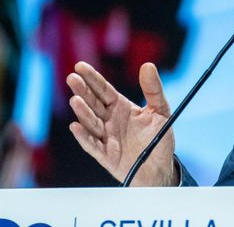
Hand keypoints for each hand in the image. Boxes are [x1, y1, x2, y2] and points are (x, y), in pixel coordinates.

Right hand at [66, 61, 177, 186]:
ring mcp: (106, 138)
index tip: (80, 66)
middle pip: (93, 103)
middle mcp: (110, 120)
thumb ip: (153, 89)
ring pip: (91, 123)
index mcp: (121, 107)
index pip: (103, 90)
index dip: (92, 78)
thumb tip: (148, 65)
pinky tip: (76, 126)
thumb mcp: (160, 110)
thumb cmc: (159, 139)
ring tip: (75, 100)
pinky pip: (92, 145)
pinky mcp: (106, 156)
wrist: (161, 169)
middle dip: (83, 91)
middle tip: (72, 78)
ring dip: (83, 112)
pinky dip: (84, 137)